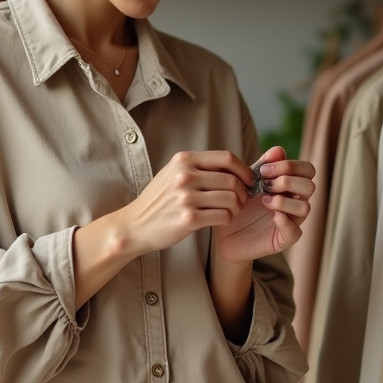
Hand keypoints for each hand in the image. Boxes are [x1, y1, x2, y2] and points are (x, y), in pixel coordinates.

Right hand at [118, 150, 252, 255]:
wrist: (135, 225)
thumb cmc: (159, 200)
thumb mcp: (173, 173)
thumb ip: (199, 167)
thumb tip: (234, 167)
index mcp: (183, 160)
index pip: (226, 157)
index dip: (243, 169)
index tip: (247, 179)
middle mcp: (185, 176)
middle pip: (232, 180)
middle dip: (243, 191)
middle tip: (241, 200)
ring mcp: (186, 198)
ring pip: (231, 199)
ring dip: (237, 207)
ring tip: (232, 210)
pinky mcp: (189, 219)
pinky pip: (223, 216)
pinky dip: (228, 218)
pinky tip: (221, 219)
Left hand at [213, 146, 314, 264]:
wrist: (225, 233)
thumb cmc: (239, 204)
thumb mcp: (248, 181)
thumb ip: (263, 165)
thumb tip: (279, 149)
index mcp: (291, 185)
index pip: (308, 170)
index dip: (290, 166)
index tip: (264, 170)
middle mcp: (295, 202)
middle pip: (310, 186)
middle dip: (287, 181)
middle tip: (266, 185)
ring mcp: (292, 221)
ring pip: (305, 207)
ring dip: (284, 201)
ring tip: (264, 201)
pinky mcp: (284, 239)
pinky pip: (295, 231)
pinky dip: (284, 221)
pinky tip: (271, 215)